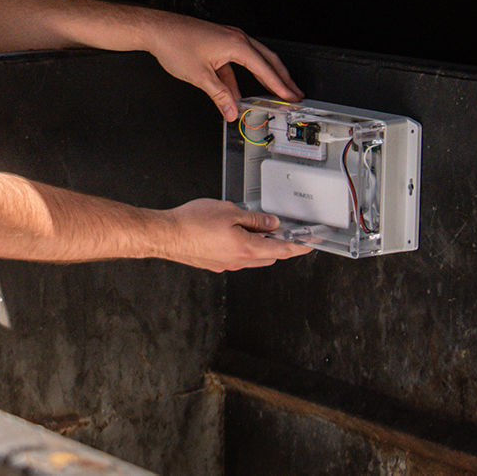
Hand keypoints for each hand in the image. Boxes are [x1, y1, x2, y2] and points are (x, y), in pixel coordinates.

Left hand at [142, 12, 301, 120]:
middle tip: (294, 93)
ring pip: (254, 60)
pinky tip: (238, 92)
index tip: (291, 97)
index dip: (280, 86)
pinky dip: (241, 76)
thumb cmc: (175, 43)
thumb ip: (220, 96)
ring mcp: (227, 39)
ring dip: (264, 76)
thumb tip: (232, 110)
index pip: (266, 69)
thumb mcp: (200, 76)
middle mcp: (235, 38)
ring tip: (274, 92)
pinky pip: (236, 61)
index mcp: (236, 44)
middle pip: (267, 60)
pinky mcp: (218, 42)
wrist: (157, 30)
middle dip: (282, 78)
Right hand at [158, 198, 314, 271]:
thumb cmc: (192, 223)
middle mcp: (239, 261)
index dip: (299, 246)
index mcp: (247, 248)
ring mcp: (226, 265)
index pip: (282, 249)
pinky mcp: (215, 264)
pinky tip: (233, 234)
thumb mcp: (229, 211)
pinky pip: (237, 258)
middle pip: (270, 255)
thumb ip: (254, 218)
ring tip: (253, 227)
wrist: (166, 235)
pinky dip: (243, 248)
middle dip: (279, 244)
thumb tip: (271, 223)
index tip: (310, 243)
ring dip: (260, 246)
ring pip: (253, 258)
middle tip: (281, 229)